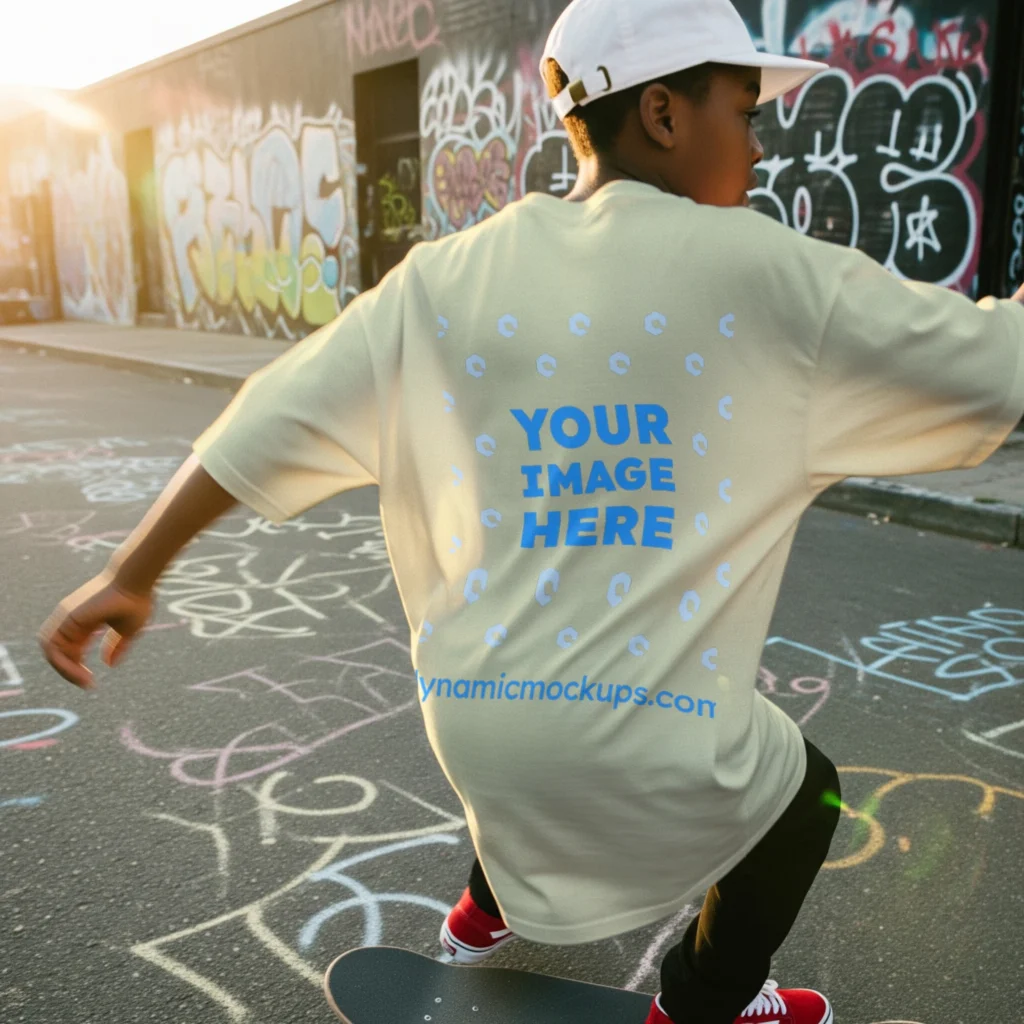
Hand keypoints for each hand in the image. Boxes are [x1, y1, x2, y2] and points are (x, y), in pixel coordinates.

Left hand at [38, 572, 153, 689]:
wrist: (135, 582)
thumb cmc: (136, 601)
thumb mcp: (128, 631)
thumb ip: (117, 646)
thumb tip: (109, 664)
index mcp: (84, 623)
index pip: (70, 650)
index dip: (76, 668)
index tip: (92, 682)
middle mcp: (70, 620)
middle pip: (57, 652)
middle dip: (68, 671)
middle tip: (86, 684)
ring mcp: (65, 617)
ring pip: (50, 650)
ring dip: (63, 669)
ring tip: (82, 680)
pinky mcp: (66, 617)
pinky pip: (52, 646)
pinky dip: (61, 662)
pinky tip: (79, 671)